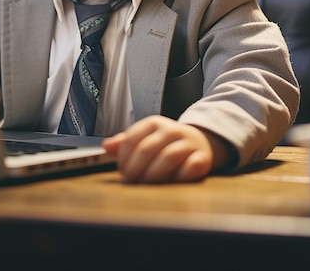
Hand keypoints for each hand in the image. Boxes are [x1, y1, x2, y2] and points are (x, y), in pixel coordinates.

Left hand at [102, 116, 231, 182]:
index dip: (123, 157)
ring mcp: (188, 143)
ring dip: (153, 174)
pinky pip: (191, 166)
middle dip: (135, 168)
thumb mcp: (146, 138)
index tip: (121, 171)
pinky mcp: (202, 158)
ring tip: (146, 185)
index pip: (132, 139)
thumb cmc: (167, 143)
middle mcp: (171, 130)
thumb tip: (106, 146)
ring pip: (168, 157)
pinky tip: (171, 183)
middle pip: (147, 149)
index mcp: (153, 123)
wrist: (201, 142)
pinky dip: (180, 176)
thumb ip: (125, 143)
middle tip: (129, 182)